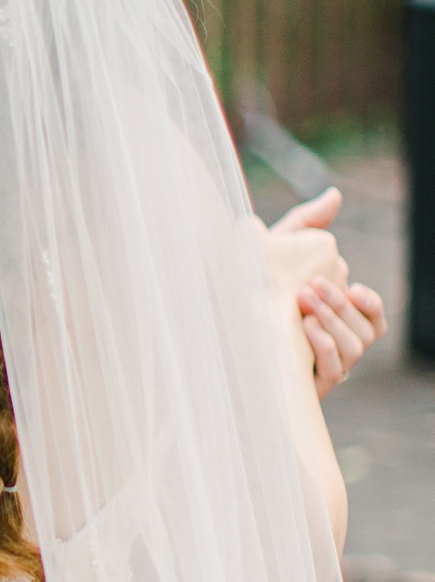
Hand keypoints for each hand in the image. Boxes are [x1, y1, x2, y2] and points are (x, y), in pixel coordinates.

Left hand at [265, 189, 385, 393]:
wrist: (209, 332)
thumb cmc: (247, 291)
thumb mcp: (275, 254)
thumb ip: (306, 226)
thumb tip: (334, 195)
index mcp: (335, 317)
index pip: (371, 315)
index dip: (369, 303)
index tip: (353, 287)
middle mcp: (336, 344)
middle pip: (365, 331)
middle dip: (340, 306)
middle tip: (310, 286)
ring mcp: (323, 366)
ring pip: (355, 349)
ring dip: (334, 324)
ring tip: (303, 305)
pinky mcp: (307, 385)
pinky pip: (334, 371)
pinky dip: (325, 347)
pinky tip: (304, 329)